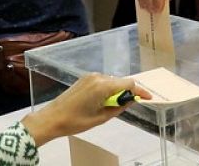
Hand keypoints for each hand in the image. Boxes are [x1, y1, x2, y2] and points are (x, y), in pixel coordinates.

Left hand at [20, 73, 152, 146]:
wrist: (51, 119)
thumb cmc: (75, 121)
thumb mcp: (101, 118)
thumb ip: (119, 108)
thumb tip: (130, 101)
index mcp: (103, 86)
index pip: (129, 84)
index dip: (139, 91)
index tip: (147, 98)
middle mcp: (98, 77)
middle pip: (121, 81)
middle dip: (127, 92)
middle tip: (129, 105)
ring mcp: (91, 76)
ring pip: (112, 81)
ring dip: (116, 91)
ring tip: (112, 106)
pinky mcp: (85, 79)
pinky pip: (103, 82)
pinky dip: (108, 89)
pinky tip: (103, 101)